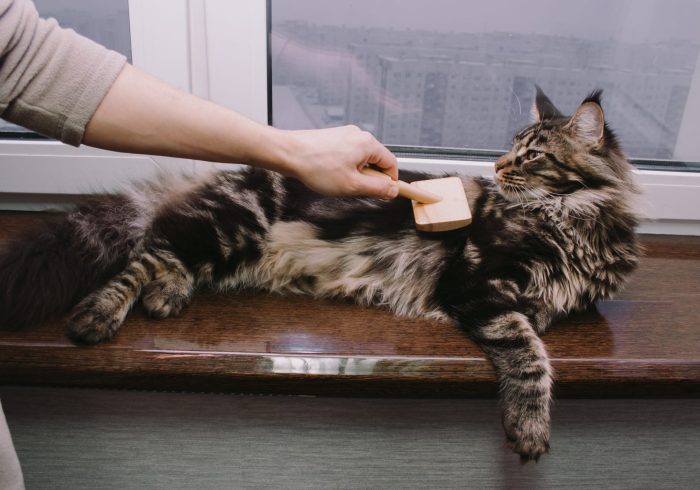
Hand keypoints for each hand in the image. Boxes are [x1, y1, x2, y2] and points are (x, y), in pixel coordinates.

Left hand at [278, 125, 398, 198]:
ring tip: (339, 181)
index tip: (384, 193)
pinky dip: (344, 166)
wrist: (288, 153)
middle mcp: (358, 135)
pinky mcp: (333, 137)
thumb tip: (393, 190)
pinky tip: (331, 173)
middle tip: (356, 189)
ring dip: (356, 172)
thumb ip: (377, 188)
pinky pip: (347, 154)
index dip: (389, 181)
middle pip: (376, 160)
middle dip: (370, 177)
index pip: (391, 163)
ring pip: (360, 158)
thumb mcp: (352, 185)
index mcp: (367, 143)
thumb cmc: (316, 167)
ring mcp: (345, 134)